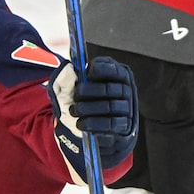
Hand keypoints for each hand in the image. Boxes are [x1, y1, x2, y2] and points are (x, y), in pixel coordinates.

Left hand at [48, 57, 137, 174]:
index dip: (101, 70)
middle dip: (90, 91)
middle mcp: (124, 89)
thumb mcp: (69, 87)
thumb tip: (69, 69)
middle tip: (76, 95)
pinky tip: (82, 124)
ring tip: (74, 110)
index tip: (87, 73)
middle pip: (111, 89)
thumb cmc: (79, 100)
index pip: (113, 69)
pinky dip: (95, 124)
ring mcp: (127, 107)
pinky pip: (112, 124)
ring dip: (89, 109)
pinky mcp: (124, 124)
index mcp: (115, 74)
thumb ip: (66, 76)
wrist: (84, 125)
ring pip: (111, 106)